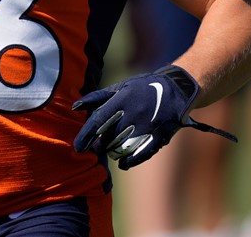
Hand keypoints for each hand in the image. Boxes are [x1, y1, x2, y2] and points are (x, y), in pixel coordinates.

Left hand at [72, 64, 236, 169]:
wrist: (176, 88)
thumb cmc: (143, 88)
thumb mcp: (120, 87)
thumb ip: (97, 98)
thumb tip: (74, 107)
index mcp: (122, 100)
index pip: (98, 121)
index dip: (86, 135)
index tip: (78, 147)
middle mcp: (134, 113)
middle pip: (110, 137)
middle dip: (102, 145)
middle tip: (99, 145)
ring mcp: (148, 126)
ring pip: (123, 148)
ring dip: (113, 152)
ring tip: (111, 149)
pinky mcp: (160, 136)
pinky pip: (141, 154)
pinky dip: (130, 161)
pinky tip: (123, 163)